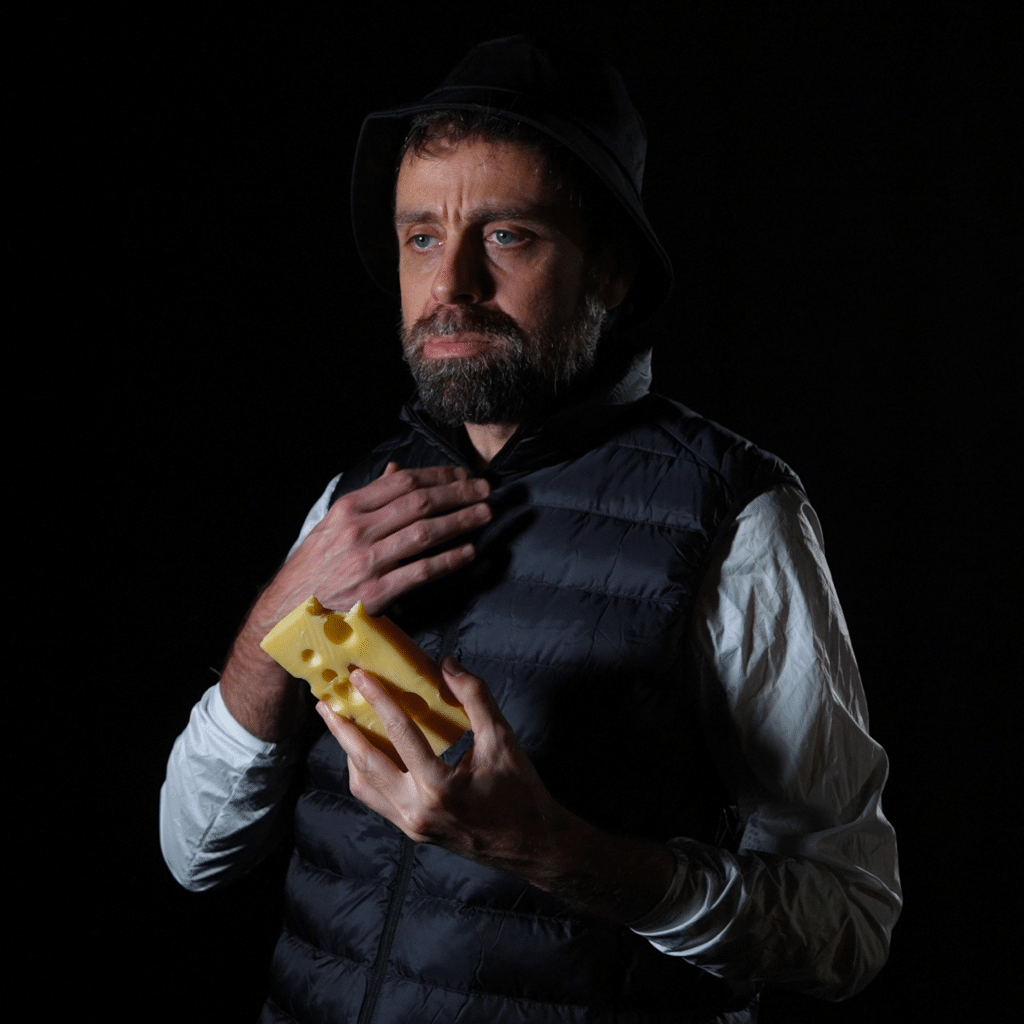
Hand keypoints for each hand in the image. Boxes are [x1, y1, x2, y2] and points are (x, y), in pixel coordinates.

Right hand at [268, 461, 491, 618]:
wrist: (288, 611)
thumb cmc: (315, 566)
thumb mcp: (334, 524)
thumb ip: (369, 497)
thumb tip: (396, 469)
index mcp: (349, 509)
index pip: (402, 482)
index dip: (438, 475)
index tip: (462, 475)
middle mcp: (359, 530)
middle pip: (419, 502)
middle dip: (458, 494)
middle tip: (486, 490)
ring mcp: (368, 561)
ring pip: (425, 533)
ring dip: (460, 521)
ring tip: (485, 514)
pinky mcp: (376, 592)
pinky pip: (422, 571)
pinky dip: (449, 560)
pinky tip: (469, 552)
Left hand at [318, 658, 677, 922]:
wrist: (533, 846)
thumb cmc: (521, 793)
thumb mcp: (503, 740)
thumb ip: (475, 698)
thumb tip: (448, 664)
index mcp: (439, 787)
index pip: (400, 734)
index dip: (378, 699)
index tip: (360, 675)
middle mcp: (417, 810)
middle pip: (365, 763)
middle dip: (342, 730)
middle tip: (326, 701)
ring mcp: (410, 825)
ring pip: (364, 785)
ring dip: (349, 752)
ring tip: (340, 724)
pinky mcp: (412, 831)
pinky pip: (376, 799)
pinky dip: (365, 772)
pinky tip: (366, 752)